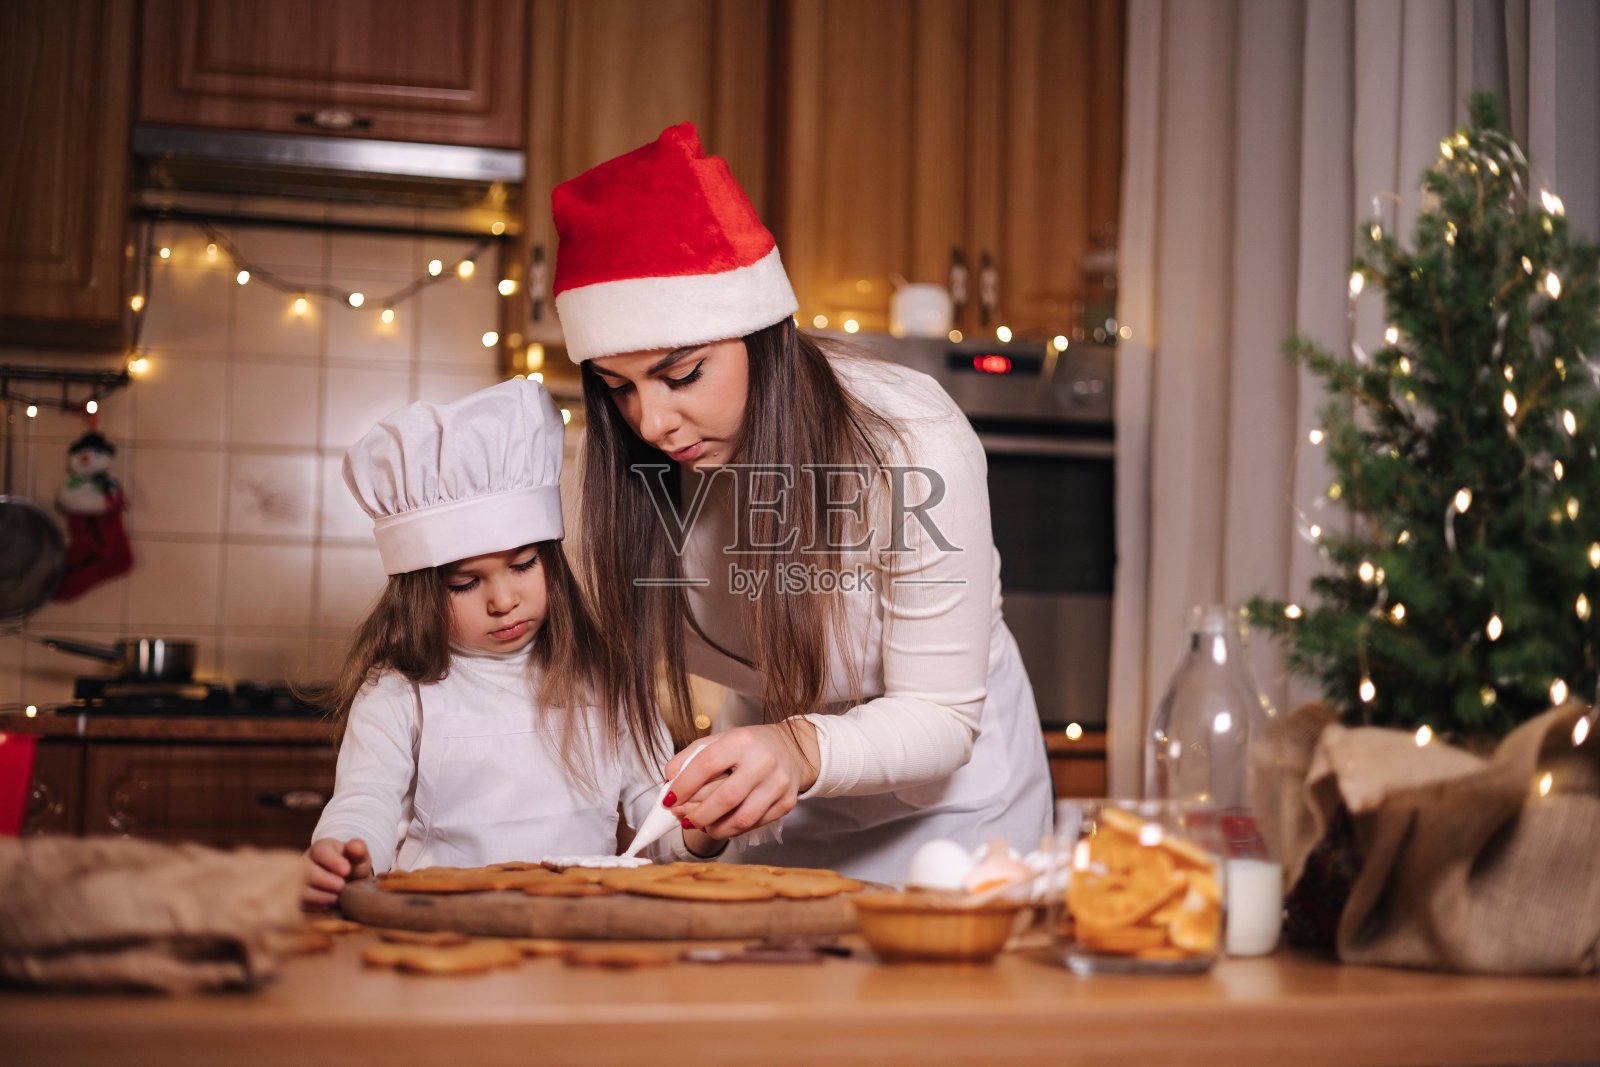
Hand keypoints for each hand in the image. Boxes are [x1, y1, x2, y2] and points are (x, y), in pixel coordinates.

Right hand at [301, 837, 371, 910]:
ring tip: (337, 897)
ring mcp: (297, 881)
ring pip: (301, 888)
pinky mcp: (297, 899)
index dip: (333, 861)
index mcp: (320, 849)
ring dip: (320, 895)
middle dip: (326, 879)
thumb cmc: (352, 868)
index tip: (347, 870)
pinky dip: (314, 906)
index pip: (320, 851)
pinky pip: (300, 904)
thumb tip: (354, 847)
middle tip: (341, 885)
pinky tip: (328, 905)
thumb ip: (359, 850)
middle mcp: (304, 863)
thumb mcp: (359, 858)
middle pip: (306, 869)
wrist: (347, 887)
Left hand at [663, 721, 819, 840]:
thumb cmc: (750, 746)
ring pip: (741, 819)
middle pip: (725, 799)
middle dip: (697, 815)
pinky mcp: (786, 803)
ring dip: (714, 828)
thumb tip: (669, 783)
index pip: (706, 765)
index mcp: (742, 741)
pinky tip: (722, 823)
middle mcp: (763, 762)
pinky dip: (733, 829)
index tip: (669, 800)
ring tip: (702, 825)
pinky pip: (754, 825)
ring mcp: (778, 784)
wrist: (792, 749)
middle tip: (682, 818)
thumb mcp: (720, 740)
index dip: (684, 786)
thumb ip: (690, 758)